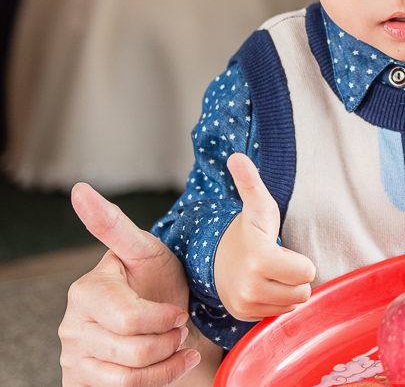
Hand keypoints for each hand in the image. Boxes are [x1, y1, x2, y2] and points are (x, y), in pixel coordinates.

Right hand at [60, 183, 198, 386]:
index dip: (164, 319)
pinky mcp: (83, 382)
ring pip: (130, 378)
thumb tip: (80, 189)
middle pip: (133, 352)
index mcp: (85, 293)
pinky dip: (158, 380)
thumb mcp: (143, 248)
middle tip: (180, 327)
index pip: (130, 319)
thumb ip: (112, 223)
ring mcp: (75, 358)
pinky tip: (172, 363)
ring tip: (178, 343)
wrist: (158, 308)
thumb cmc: (153, 276)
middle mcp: (72, 328)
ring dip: (167, 363)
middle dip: (169, 340)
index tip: (180, 311)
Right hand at [214, 153, 315, 320]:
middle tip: (279, 263)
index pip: (307, 273)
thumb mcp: (257, 207)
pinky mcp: (244, 316)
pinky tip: (262, 285)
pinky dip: (274, 301)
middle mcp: (250, 287)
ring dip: (287, 290)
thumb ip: (251, 183)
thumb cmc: (248, 231)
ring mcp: (245, 305)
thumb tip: (236, 157)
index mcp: (260, 259)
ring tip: (270, 274)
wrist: (216, 258)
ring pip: (292, 305)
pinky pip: (277, 314)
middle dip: (296, 277)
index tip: (284, 251)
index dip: (301, 261)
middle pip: (302, 293)